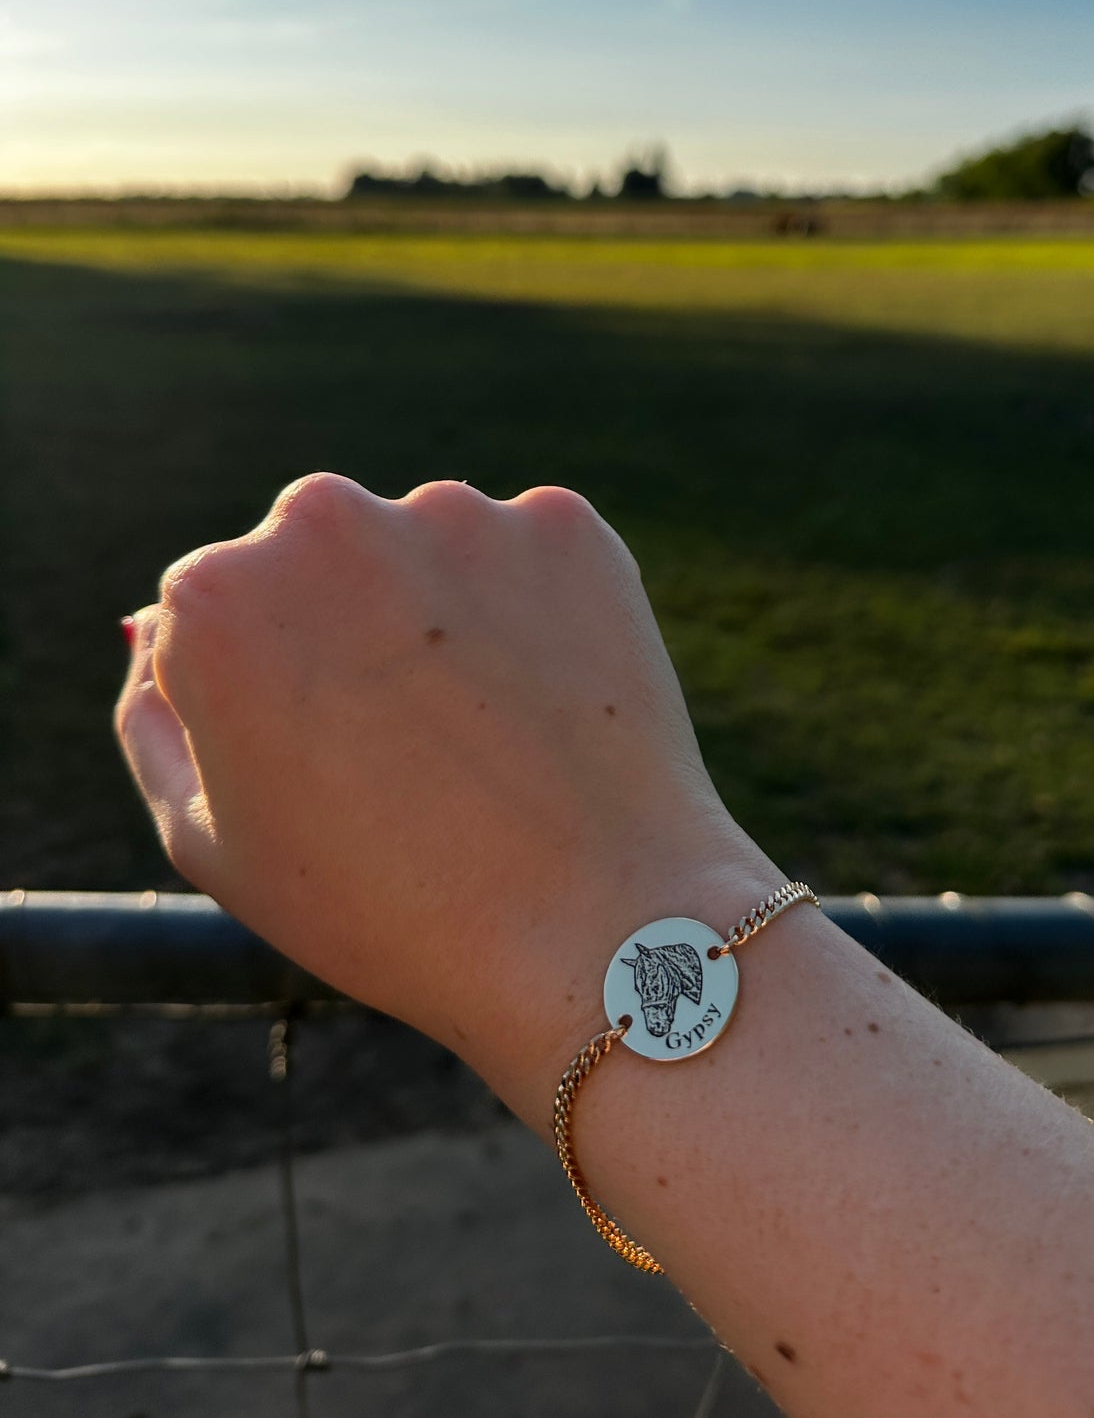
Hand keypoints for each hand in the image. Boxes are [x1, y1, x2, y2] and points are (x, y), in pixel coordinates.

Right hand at [116, 473, 780, 1128]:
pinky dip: (539, 614)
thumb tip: (147, 622)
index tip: (331, 767)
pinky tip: (554, 705)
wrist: (594, 930)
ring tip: (490, 739)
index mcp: (215, 595)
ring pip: (430, 551)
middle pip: (321, 557)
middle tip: (413, 752)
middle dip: (353, 629)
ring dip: (446, 615)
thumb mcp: (211, 840)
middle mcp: (324, 521)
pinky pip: (530, 558)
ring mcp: (453, 513)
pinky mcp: (563, 524)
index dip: (276, 697)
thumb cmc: (386, 907)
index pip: (219, 610)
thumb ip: (155, 716)